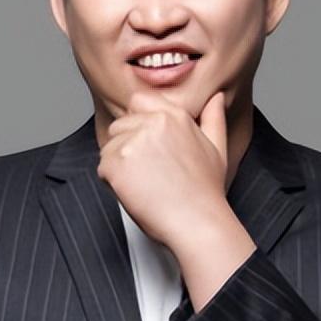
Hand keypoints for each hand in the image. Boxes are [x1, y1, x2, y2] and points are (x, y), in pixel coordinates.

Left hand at [97, 90, 227, 248]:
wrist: (197, 223)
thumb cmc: (206, 192)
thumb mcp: (217, 149)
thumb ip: (214, 118)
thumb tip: (216, 97)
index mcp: (173, 116)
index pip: (138, 102)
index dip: (138, 123)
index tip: (148, 146)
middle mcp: (151, 123)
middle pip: (120, 126)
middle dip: (127, 147)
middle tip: (149, 173)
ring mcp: (132, 142)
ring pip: (109, 147)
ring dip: (119, 165)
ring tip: (145, 184)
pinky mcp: (116, 163)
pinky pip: (103, 167)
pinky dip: (113, 183)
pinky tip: (137, 192)